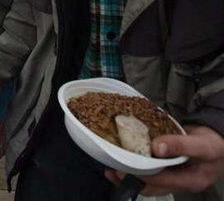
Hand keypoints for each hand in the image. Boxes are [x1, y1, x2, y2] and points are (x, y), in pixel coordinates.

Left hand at [105, 126, 223, 195]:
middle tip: (112, 170)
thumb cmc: (216, 144)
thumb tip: (156, 147)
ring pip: (150, 179)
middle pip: (151, 186)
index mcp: (190, 181)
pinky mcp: (170, 166)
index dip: (139, 175)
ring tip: (112, 167)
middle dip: (130, 179)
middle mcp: (180, 182)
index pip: (159, 182)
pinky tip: (127, 157)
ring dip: (132, 174)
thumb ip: (181, 145)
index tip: (121, 167)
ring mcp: (175, 175)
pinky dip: (139, 164)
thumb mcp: (203, 145)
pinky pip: (152, 169)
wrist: (222, 138)